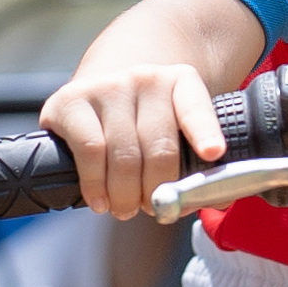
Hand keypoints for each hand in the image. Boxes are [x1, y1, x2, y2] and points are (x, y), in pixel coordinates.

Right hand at [43, 55, 229, 220]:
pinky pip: (90, 150)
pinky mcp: (71, 99)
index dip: (205, 132)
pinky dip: (97, 185)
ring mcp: (108, 86)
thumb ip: (198, 163)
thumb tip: (216, 199)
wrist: (99, 98)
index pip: (196, 108)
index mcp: (181, 82)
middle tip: (152, 208)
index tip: (212, 153)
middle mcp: (146, 78)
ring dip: (126, 195)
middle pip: (160, 147)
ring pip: (124, 155)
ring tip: (125, 208)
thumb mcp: (174, 133)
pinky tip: (100, 199)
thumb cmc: (142, 127)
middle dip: (158, 190)